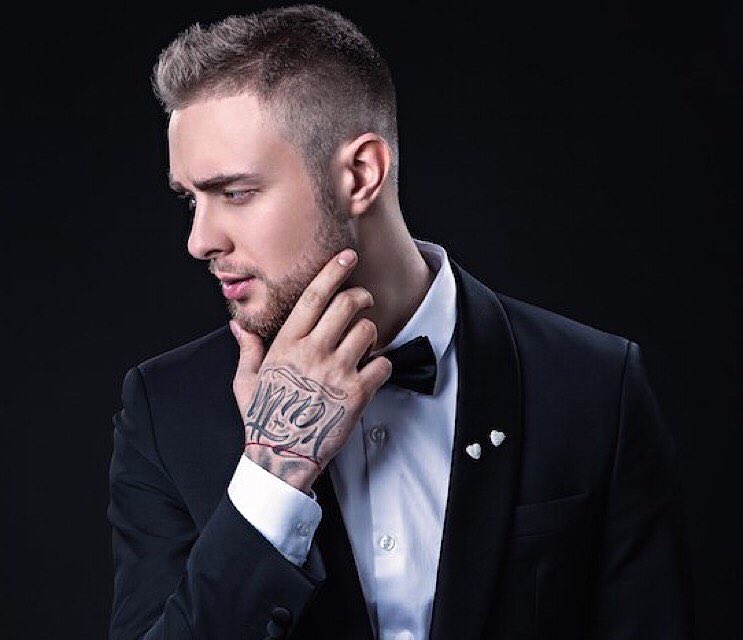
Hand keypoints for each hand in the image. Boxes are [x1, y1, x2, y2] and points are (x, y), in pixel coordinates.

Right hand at [229, 248, 392, 493]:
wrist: (281, 457)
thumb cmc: (263, 418)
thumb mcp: (245, 382)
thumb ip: (247, 350)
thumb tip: (238, 326)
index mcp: (286, 344)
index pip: (314, 296)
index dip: (333, 271)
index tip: (347, 256)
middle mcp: (312, 352)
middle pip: (347, 304)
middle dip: (361, 297)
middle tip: (363, 301)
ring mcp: (335, 372)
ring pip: (367, 330)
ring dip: (370, 333)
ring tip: (363, 344)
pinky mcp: (356, 394)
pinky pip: (383, 363)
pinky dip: (382, 365)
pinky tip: (371, 373)